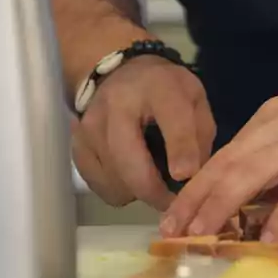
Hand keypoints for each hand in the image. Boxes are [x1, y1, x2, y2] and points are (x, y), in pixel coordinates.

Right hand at [72, 56, 214, 210]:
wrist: (119, 74)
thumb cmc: (165, 90)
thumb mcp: (194, 99)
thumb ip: (200, 136)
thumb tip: (195, 179)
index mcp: (158, 88)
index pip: (171, 120)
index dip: (180, 150)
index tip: (186, 176)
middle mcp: (116, 105)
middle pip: (129, 160)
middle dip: (153, 190)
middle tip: (172, 202)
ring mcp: (90, 127)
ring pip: (113, 180)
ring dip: (137, 192)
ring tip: (152, 181)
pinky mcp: (77, 146)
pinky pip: (99, 186)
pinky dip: (118, 190)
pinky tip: (130, 177)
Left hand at [161, 86, 277, 241]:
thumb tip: (245, 200)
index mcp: (276, 116)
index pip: (226, 153)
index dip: (195, 186)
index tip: (174, 216)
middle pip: (231, 163)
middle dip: (197, 199)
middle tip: (175, 232)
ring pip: (255, 173)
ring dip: (224, 206)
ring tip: (204, 235)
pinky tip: (268, 239)